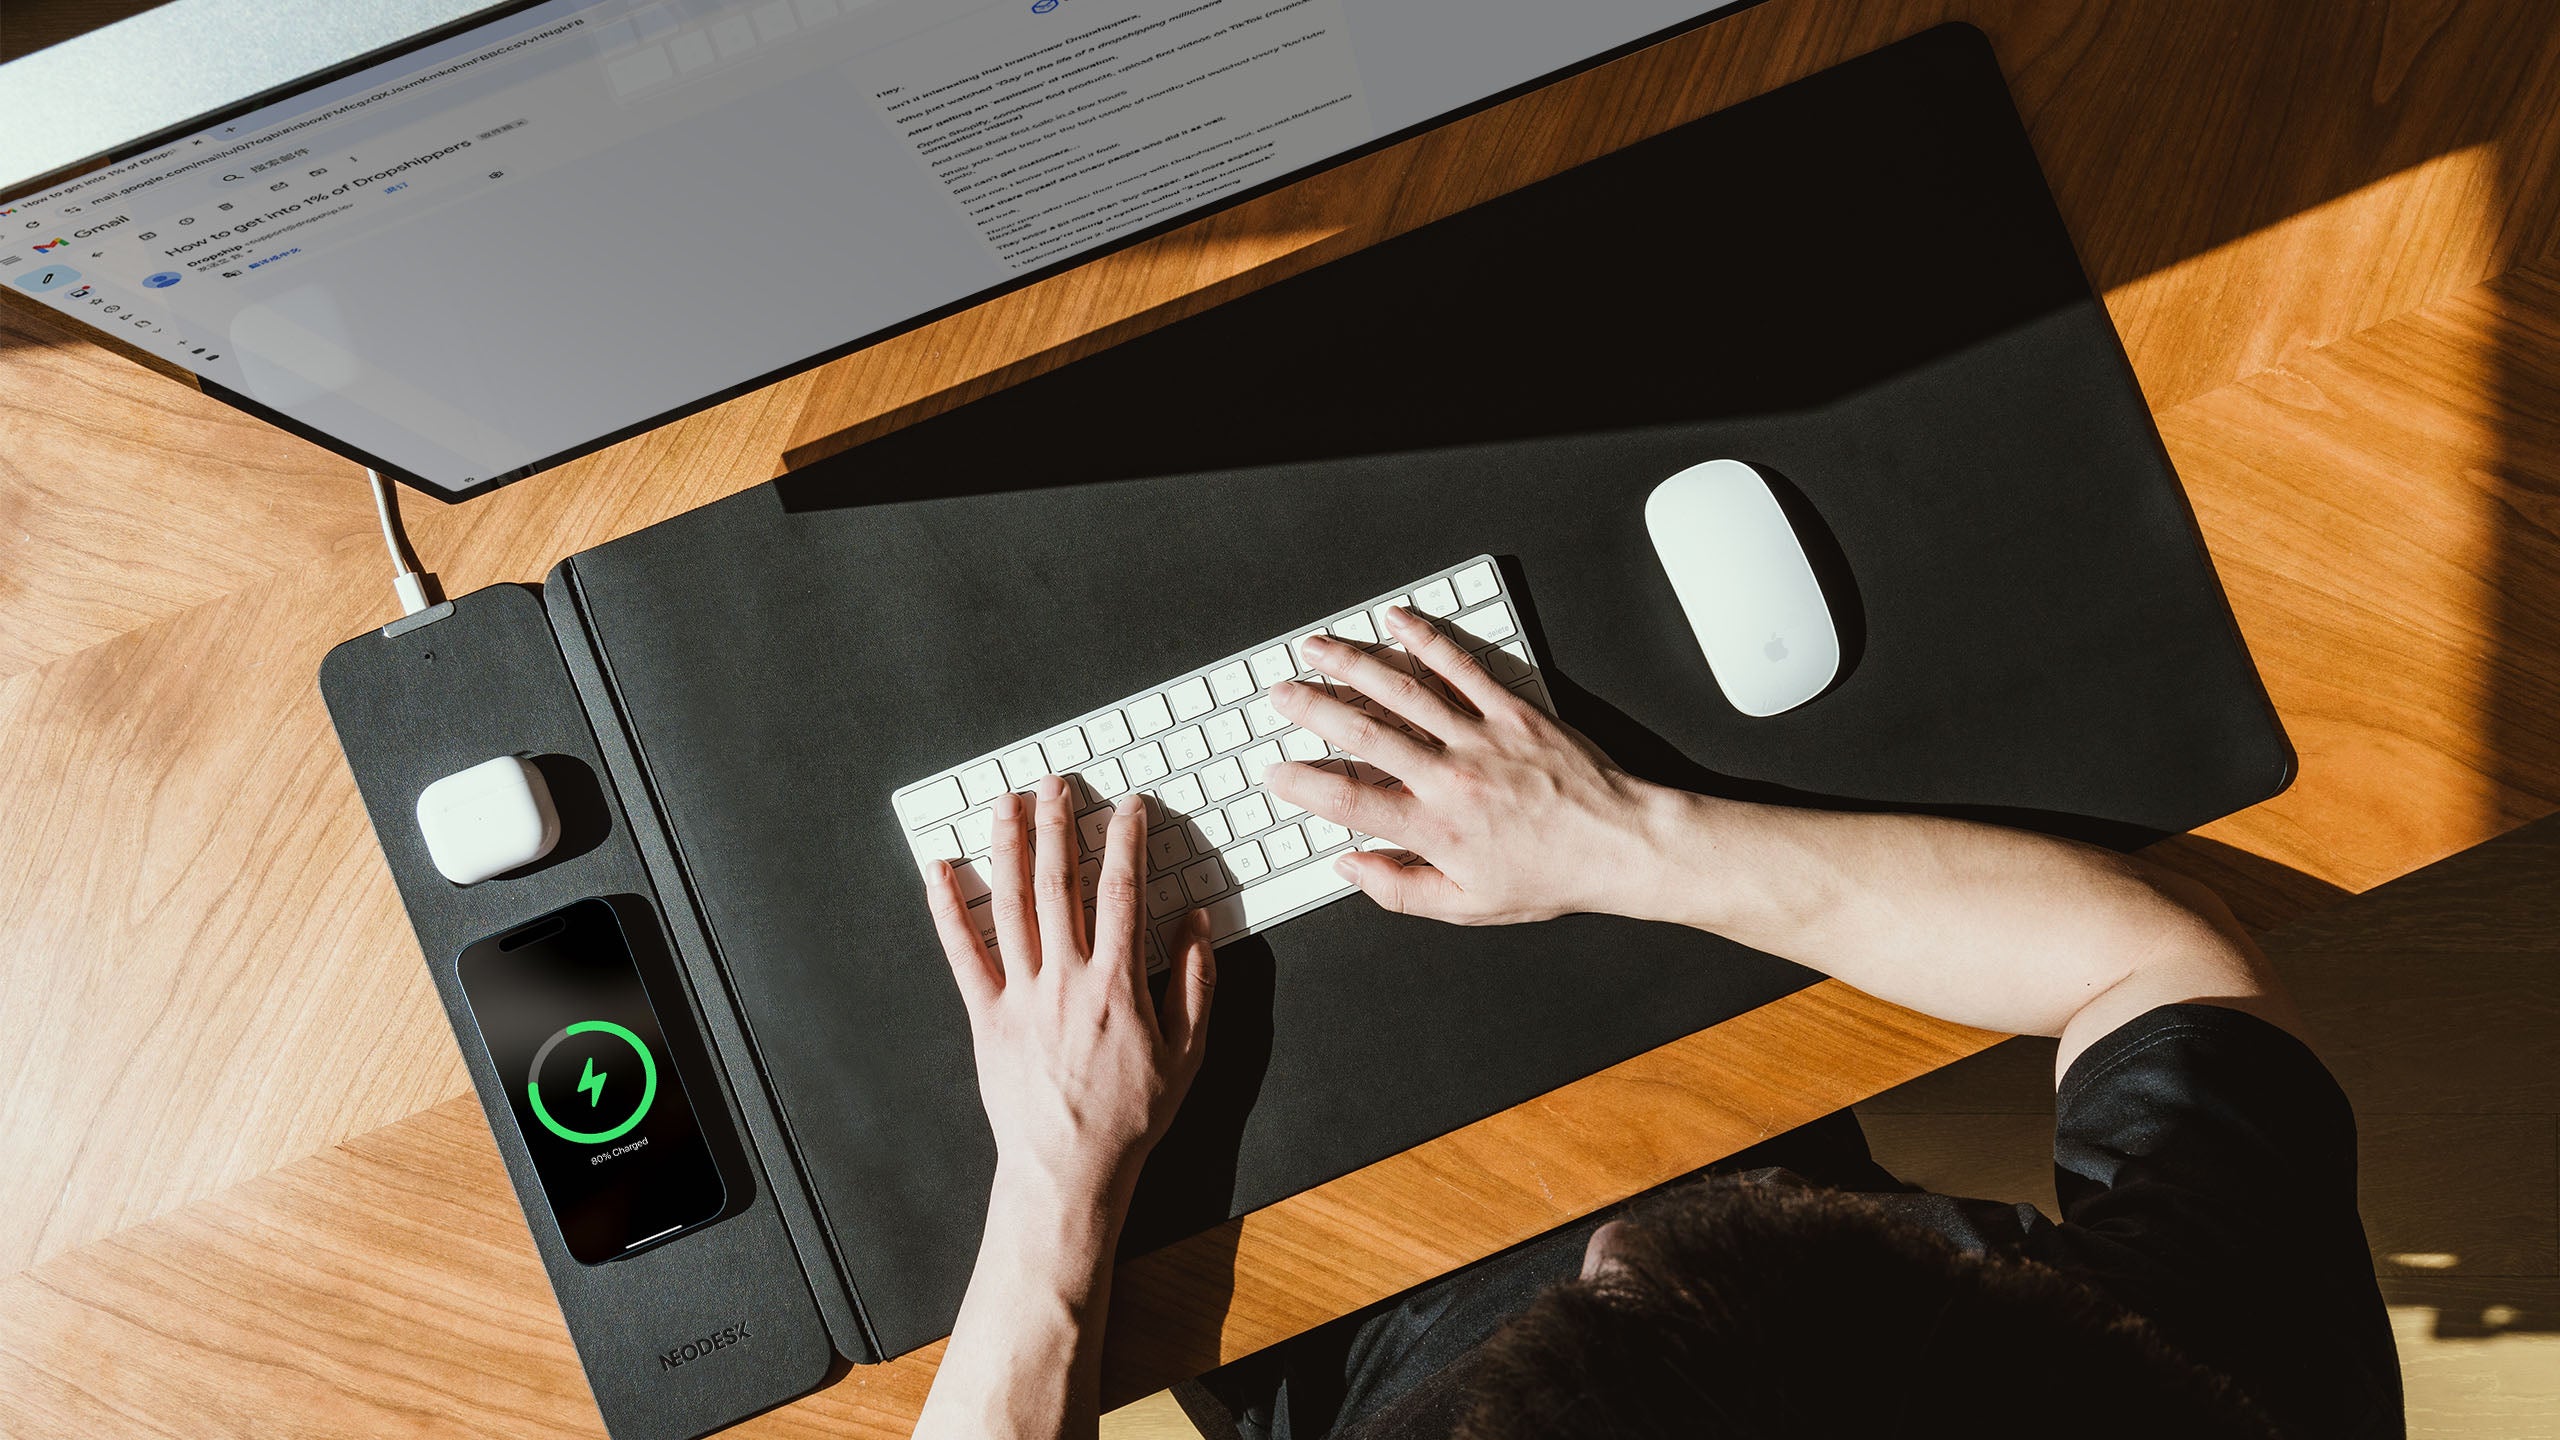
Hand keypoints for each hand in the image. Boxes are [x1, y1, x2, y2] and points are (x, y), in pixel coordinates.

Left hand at [923, 776, 1215, 1210]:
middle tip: (1058, 784)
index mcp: (1119, 984)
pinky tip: (938, 872)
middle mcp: (1066, 979)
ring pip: (1011, 905)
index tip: (1130, 808)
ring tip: (1007, 804)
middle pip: (1061, 884)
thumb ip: (1196, 980)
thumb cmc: (1132, 1116)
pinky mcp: (987, 1017)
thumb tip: (1197, 922)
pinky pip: (962, 954)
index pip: (1124, 892)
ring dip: (1008, 847)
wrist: (1071, 1169)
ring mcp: (1021, 996)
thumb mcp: (1190, 1051)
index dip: (1128, 842)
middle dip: (1060, 827)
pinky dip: (947, 910)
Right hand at [1264, 606, 1686, 925]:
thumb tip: (1352, 869)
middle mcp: (1451, 778)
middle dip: (1313, 708)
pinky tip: (1398, 622)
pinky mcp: (1513, 710)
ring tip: (1318, 649)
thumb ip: (1400, 891)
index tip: (1275, 772)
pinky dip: (1427, 641)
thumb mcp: (1469, 906)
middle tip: (1280, 693)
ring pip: (1404, 692)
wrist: (1623, 845)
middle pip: (1364, 734)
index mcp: (1435, 830)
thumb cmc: (1553, 876)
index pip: (1349, 803)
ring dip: (1353, 664)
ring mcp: (1481, 737)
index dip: (1303, 786)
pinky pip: (1462, 667)